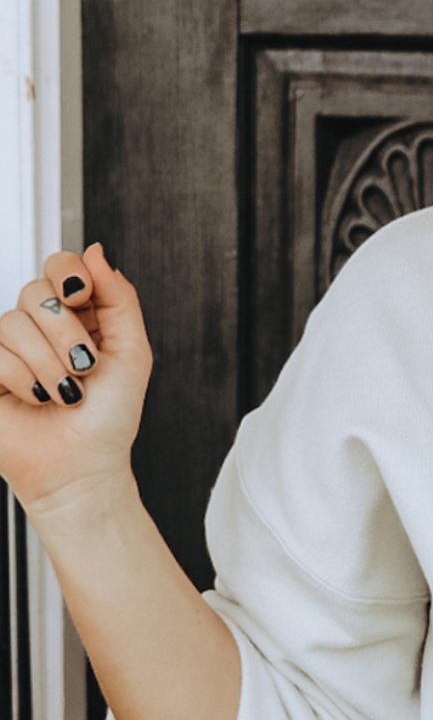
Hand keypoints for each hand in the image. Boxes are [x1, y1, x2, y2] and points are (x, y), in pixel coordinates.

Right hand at [0, 244, 152, 519]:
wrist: (83, 467)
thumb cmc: (108, 420)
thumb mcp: (132, 354)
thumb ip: (120, 299)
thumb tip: (94, 251)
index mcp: (76, 316)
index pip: (60, 267)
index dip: (69, 274)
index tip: (82, 295)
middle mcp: (39, 326)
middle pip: (37, 293)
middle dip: (68, 335)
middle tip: (85, 368)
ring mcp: (8, 347)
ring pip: (14, 323)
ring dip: (50, 365)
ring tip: (64, 393)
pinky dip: (24, 380)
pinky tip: (37, 398)